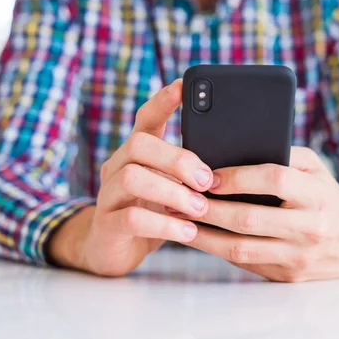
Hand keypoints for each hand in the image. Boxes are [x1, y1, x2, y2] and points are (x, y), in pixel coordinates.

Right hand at [49, 79, 212, 275]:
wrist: (112, 252)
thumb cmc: (151, 215)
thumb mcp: (171, 191)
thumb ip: (189, 176)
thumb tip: (232, 168)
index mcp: (136, 155)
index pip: (145, 118)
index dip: (162, 102)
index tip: (182, 87)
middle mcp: (117, 168)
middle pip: (139, 144)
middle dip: (178, 159)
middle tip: (206, 180)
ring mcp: (108, 196)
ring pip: (133, 178)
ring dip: (173, 192)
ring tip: (200, 208)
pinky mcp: (106, 226)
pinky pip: (132, 218)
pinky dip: (165, 225)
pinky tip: (188, 232)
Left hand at [178, 147, 338, 281]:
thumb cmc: (328, 197)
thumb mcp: (317, 168)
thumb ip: (285, 156)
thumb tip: (237, 149)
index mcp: (317, 194)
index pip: (274, 180)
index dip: (237, 177)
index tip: (208, 176)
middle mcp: (310, 227)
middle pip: (249, 218)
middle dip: (209, 209)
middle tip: (179, 199)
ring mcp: (298, 256)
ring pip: (241, 248)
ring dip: (204, 236)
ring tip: (178, 221)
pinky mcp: (287, 274)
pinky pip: (245, 263)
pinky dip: (217, 250)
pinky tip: (198, 237)